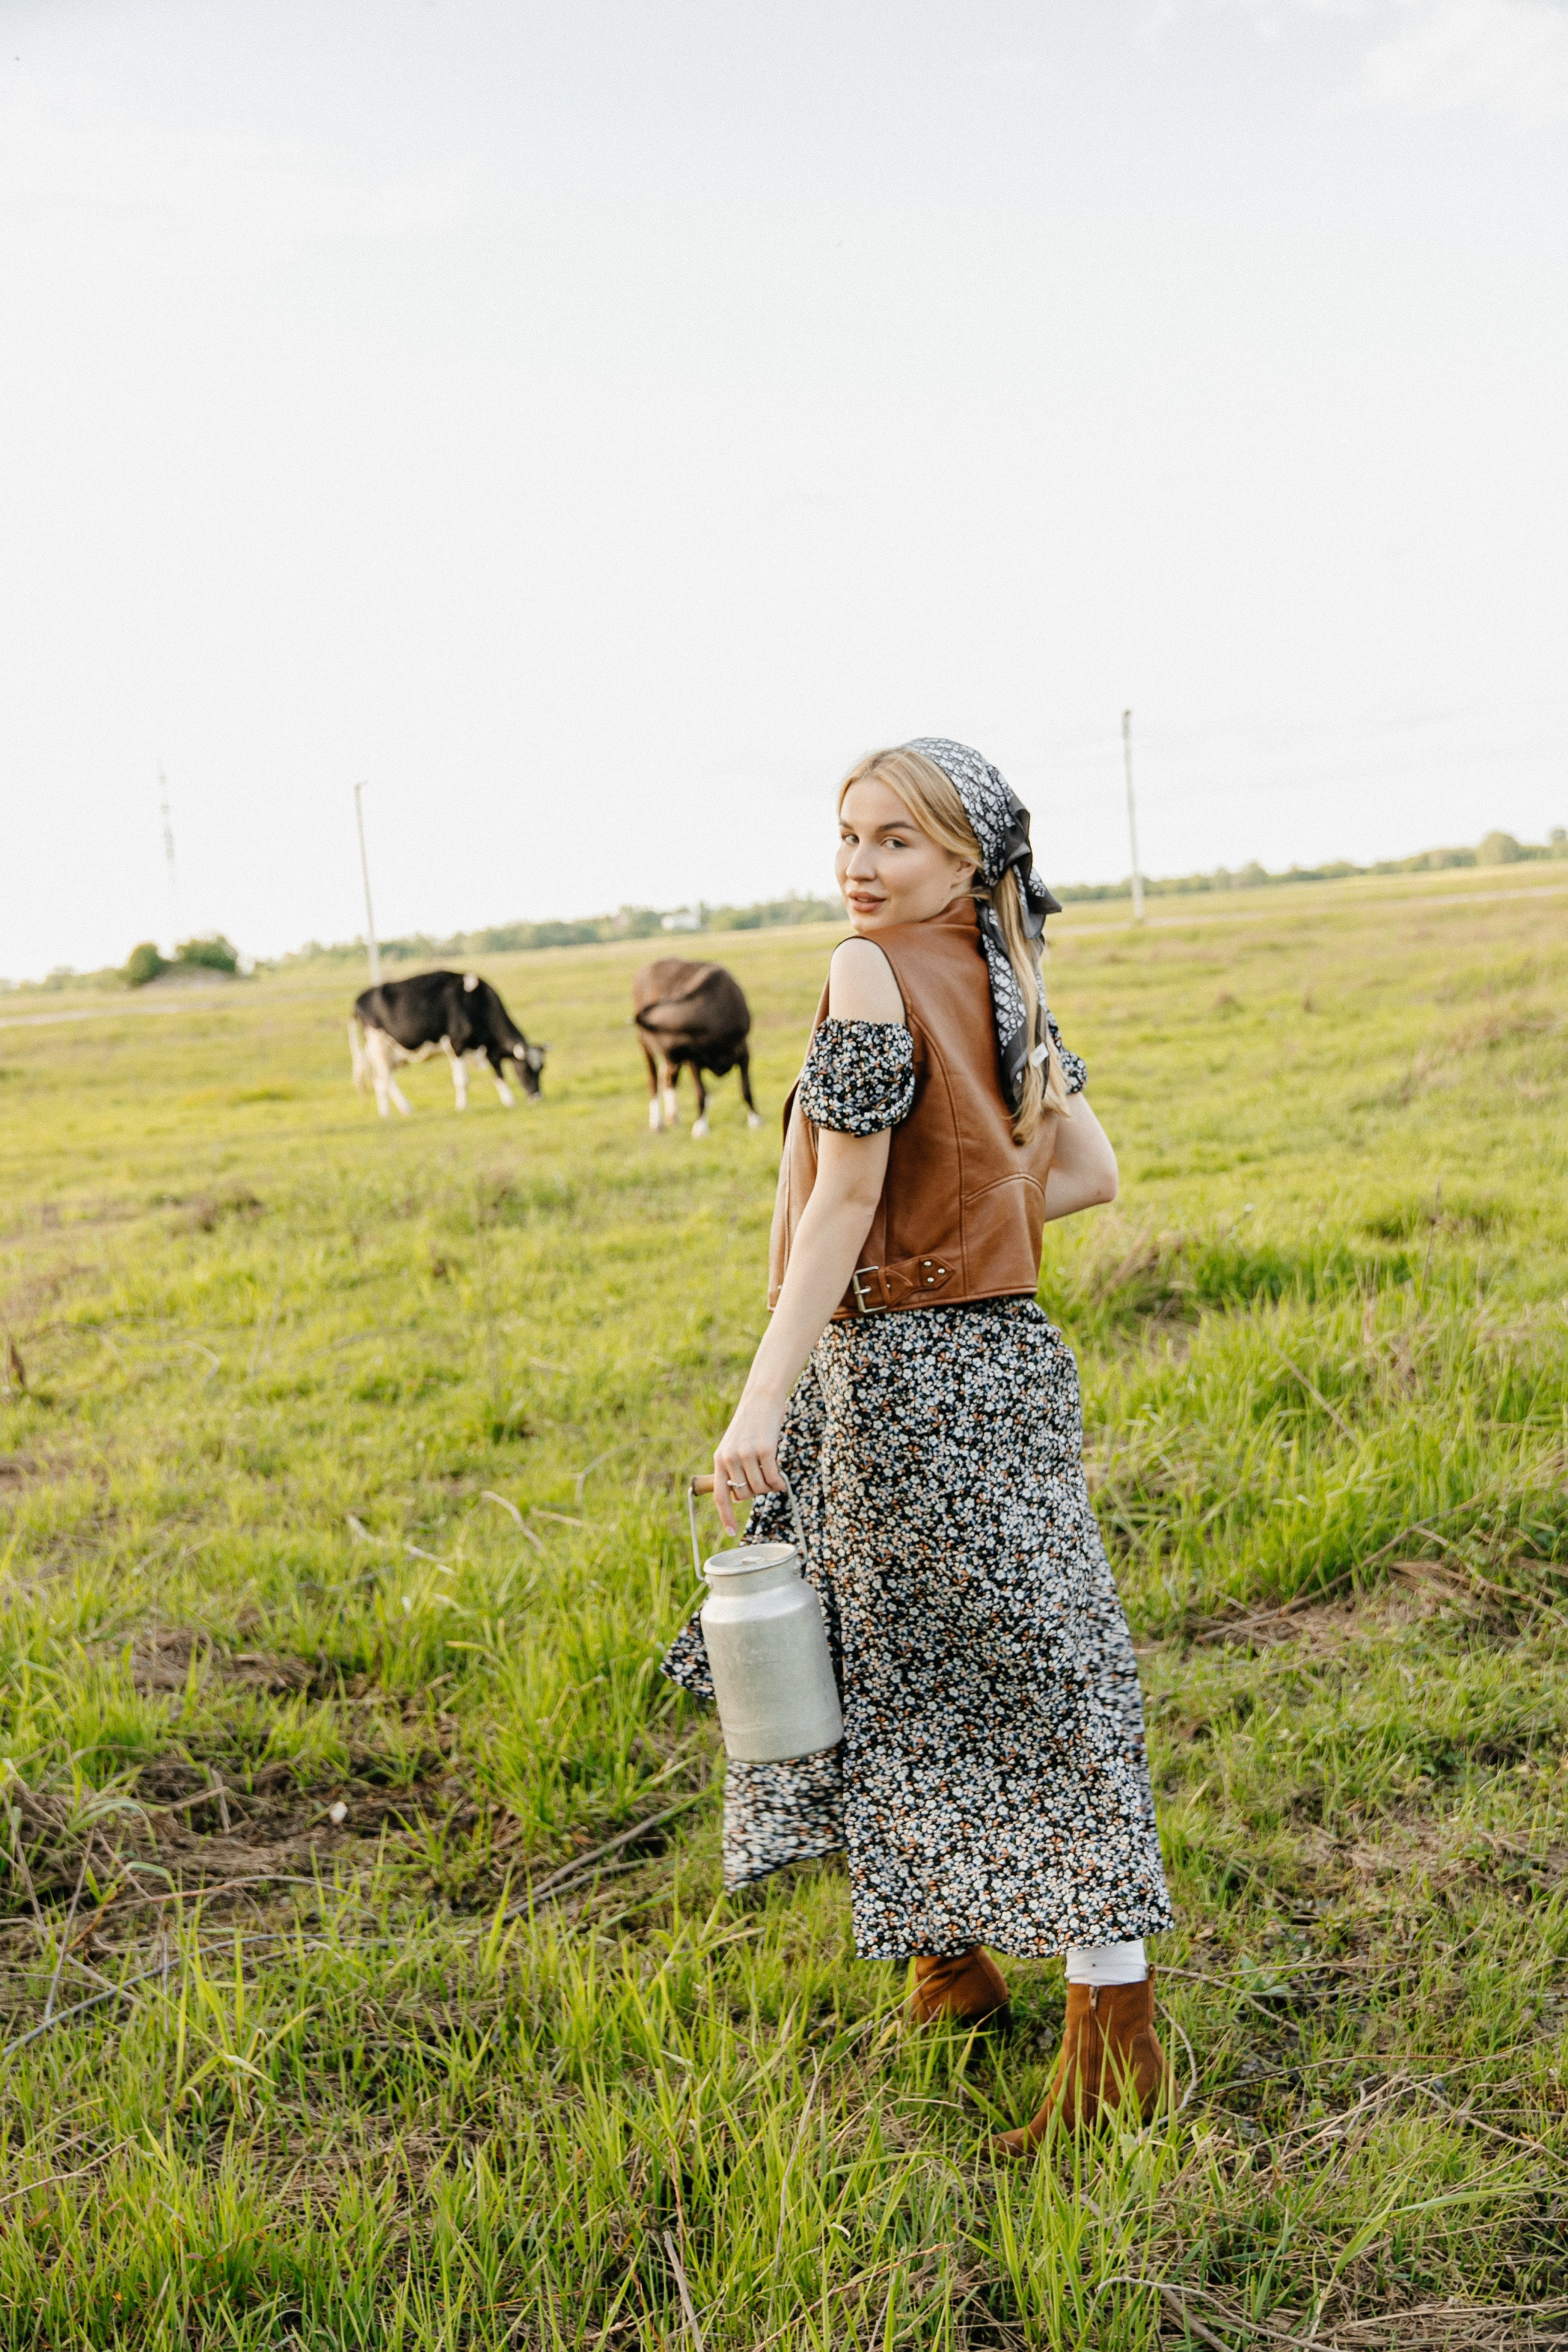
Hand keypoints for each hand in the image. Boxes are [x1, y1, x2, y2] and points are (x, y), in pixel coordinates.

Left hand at [713, 1393, 785, 1535]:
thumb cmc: (750, 1424)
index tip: (730, 1532)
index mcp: (720, 1459)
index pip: (720, 1494)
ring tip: (773, 1474)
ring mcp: (747, 1454)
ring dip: (770, 1487)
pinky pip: (773, 1479)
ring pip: (760, 1489)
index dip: (725, 1515)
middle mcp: (730, 1458)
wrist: (761, 1398)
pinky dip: (779, 1483)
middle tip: (764, 1479)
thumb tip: (740, 1496)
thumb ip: (733, 1468)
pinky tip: (782, 1478)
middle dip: (756, 1492)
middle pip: (745, 1494)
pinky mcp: (765, 1450)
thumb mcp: (733, 1445)